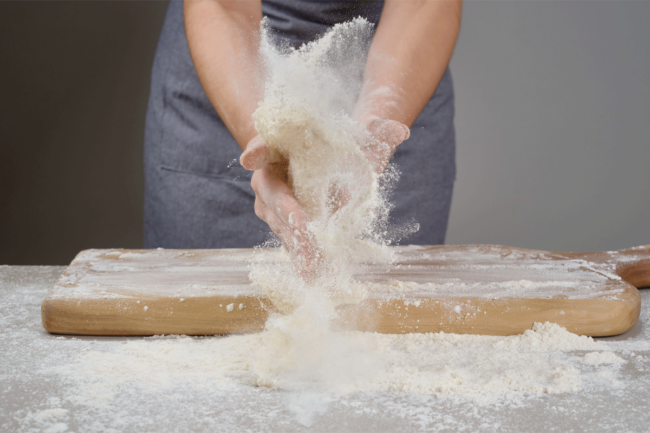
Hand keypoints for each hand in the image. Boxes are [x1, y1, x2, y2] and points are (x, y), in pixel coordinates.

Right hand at [239, 118, 408, 279]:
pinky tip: (314, 274)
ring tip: (311, 266)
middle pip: (271, 192)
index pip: (263, 141)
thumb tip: (400, 131)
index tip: (251, 159)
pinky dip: (302, 256)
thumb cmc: (345, 143)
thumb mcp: (363, 135)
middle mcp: (270, 172)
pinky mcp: (284, 224)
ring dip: (295, 244)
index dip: (257, 150)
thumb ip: (379, 130)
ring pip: (279, 223)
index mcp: (282, 141)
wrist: (340, 165)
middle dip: (287, 214)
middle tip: (304, 231)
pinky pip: (289, 240)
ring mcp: (273, 201)